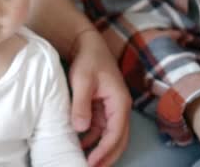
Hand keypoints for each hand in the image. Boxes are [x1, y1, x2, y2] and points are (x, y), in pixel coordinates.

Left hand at [68, 30, 131, 166]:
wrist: (88, 44)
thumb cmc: (88, 60)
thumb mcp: (82, 80)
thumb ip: (81, 104)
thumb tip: (81, 129)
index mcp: (119, 102)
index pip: (115, 133)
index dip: (105, 150)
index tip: (91, 163)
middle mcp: (120, 107)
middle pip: (118, 139)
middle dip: (107, 156)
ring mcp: (112, 108)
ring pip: (110, 135)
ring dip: (100, 149)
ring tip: (84, 161)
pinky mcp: (103, 106)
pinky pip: (101, 128)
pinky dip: (93, 138)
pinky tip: (80, 144)